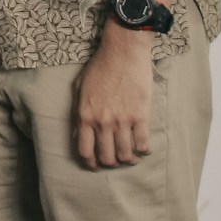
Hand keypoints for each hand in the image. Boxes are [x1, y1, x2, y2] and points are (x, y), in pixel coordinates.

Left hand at [73, 26, 153, 169]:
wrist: (122, 53)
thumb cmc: (99, 68)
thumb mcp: (79, 89)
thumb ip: (77, 112)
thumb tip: (78, 134)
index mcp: (84, 116)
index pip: (85, 151)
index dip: (90, 163)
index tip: (95, 166)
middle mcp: (102, 122)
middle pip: (107, 157)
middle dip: (111, 163)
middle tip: (115, 161)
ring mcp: (122, 120)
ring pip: (125, 155)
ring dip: (128, 160)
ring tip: (130, 157)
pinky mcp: (141, 116)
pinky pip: (143, 144)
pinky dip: (143, 151)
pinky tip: (143, 148)